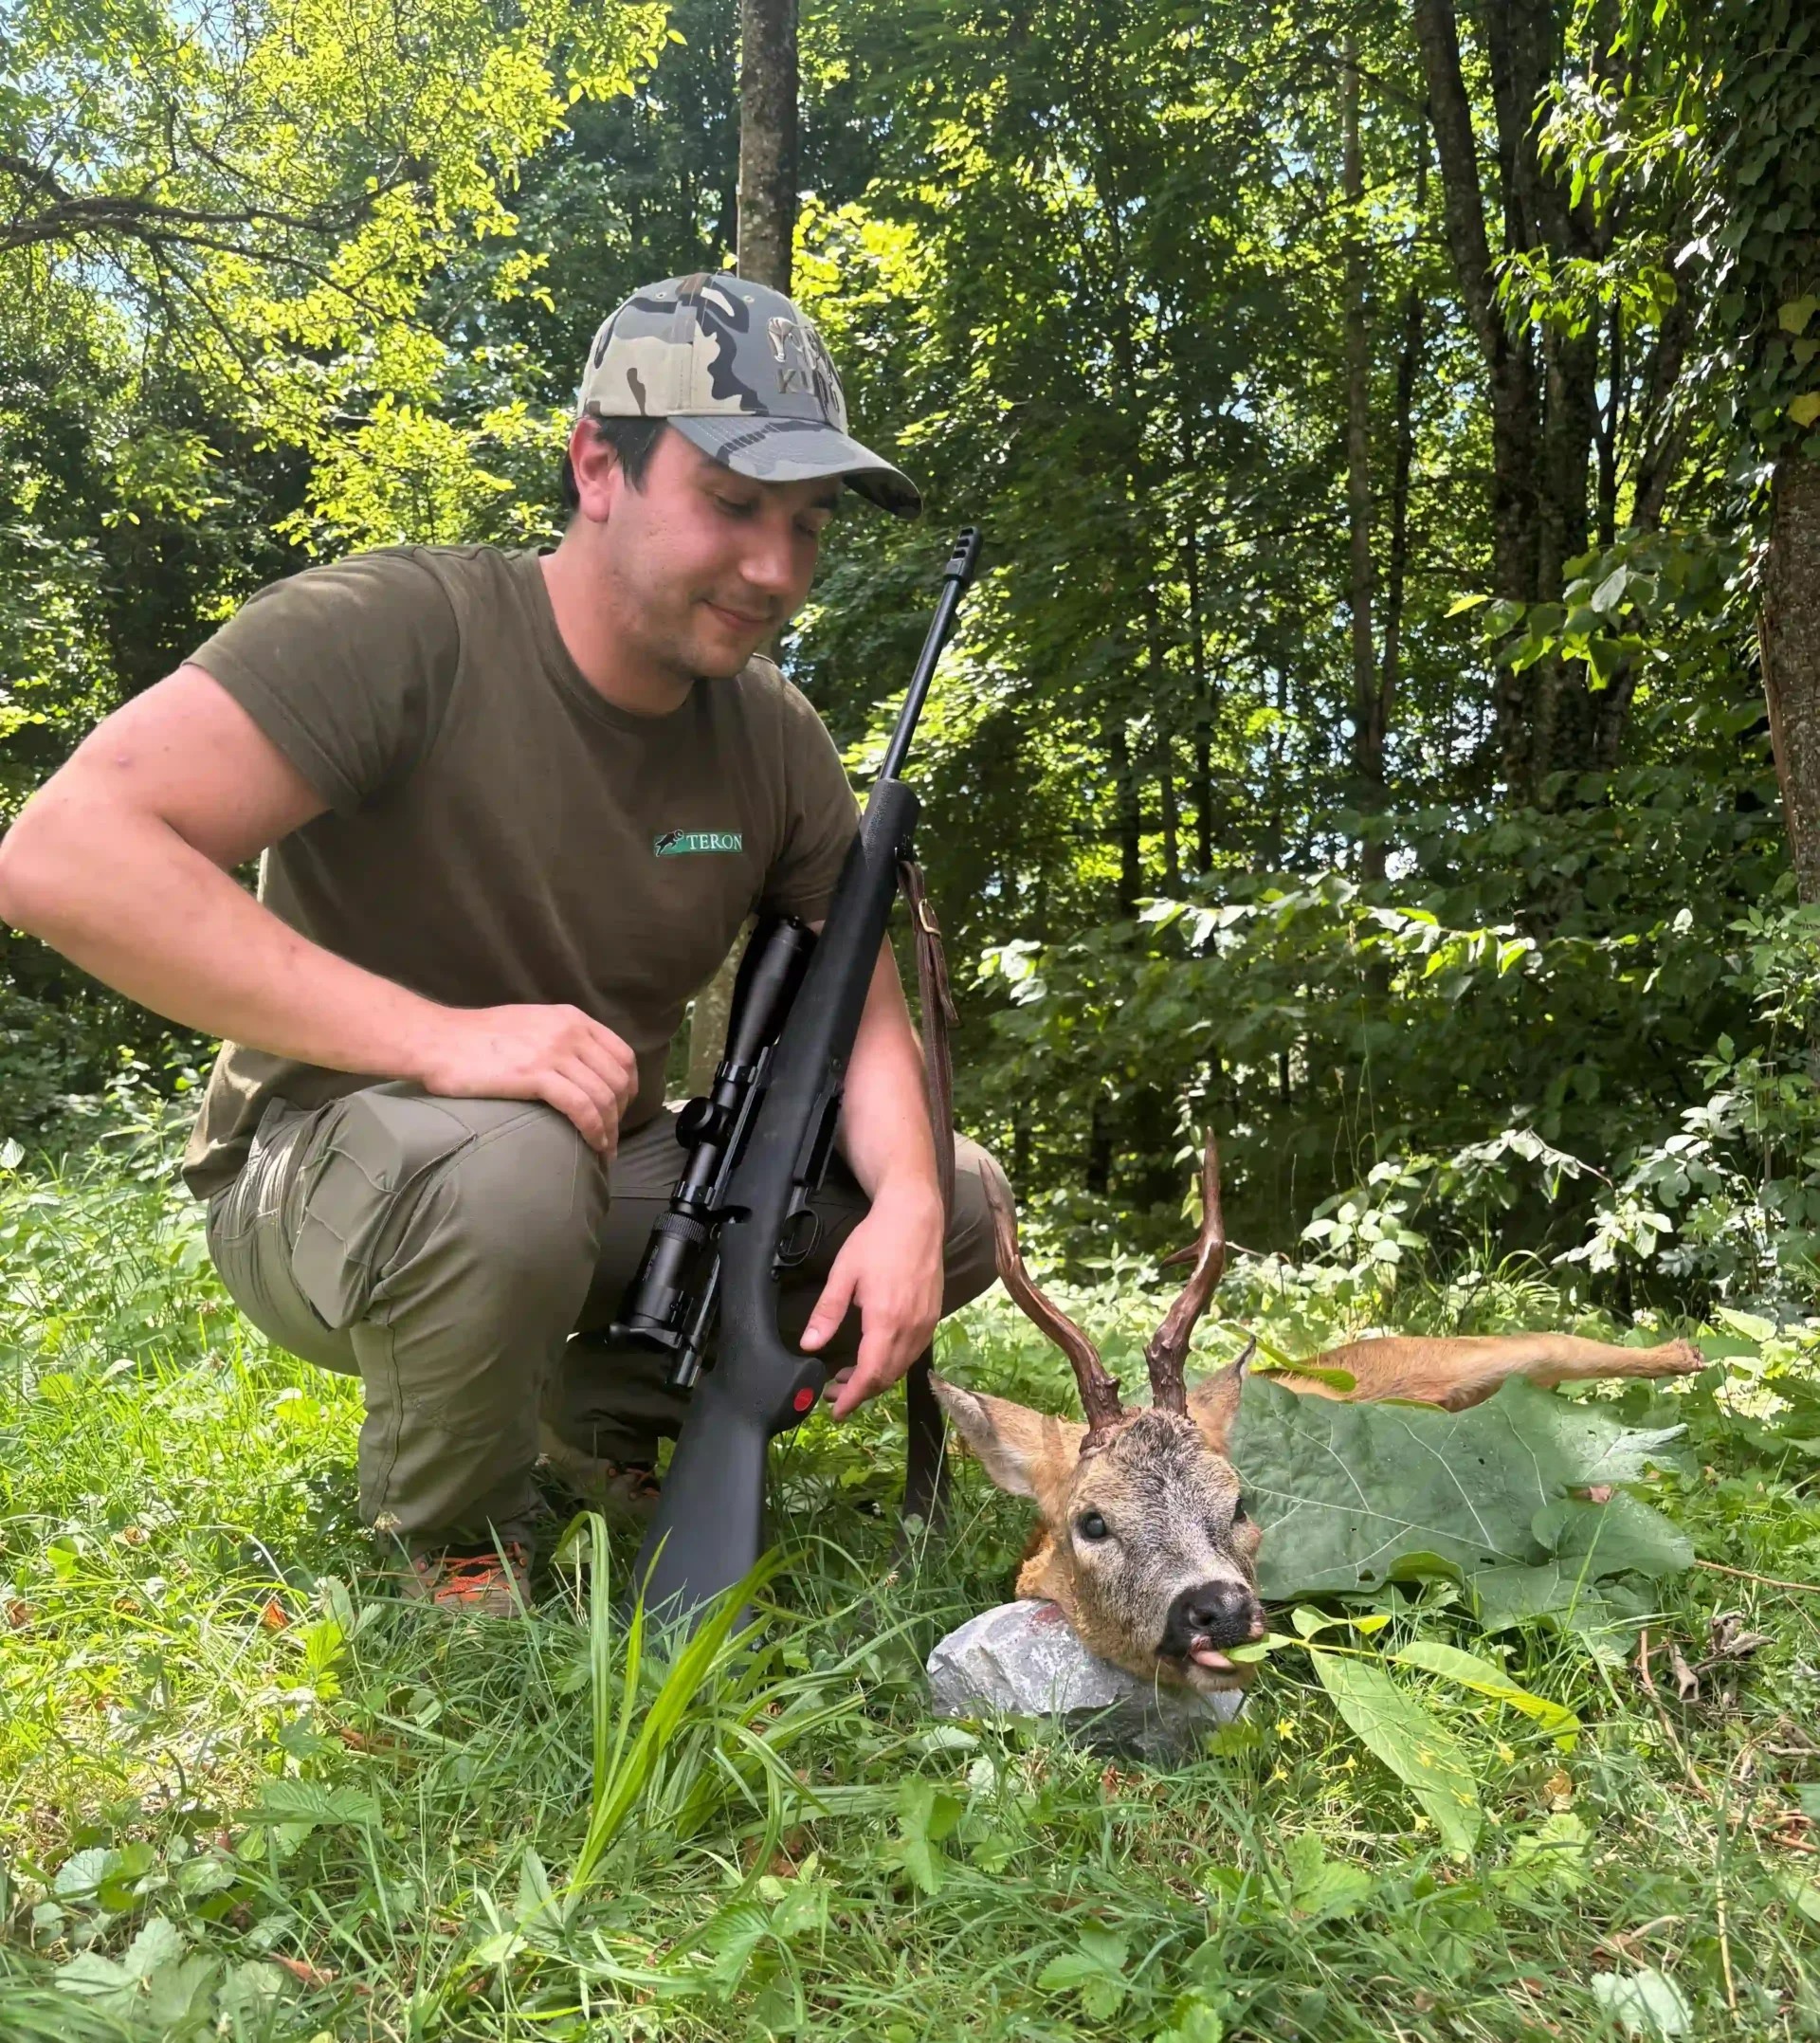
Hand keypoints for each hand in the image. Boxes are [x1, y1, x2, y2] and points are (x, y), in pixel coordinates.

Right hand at [413, 1003, 636, 1154]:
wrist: (437, 1040)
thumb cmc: (476, 1038)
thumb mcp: (530, 1024)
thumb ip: (559, 1039)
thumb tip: (579, 1068)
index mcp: (571, 1018)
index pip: (622, 1055)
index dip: (628, 1087)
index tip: (621, 1109)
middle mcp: (569, 1032)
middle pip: (617, 1079)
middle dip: (620, 1112)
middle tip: (611, 1135)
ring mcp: (554, 1053)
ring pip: (603, 1096)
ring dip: (610, 1128)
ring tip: (604, 1150)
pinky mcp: (536, 1076)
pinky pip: (582, 1107)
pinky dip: (595, 1131)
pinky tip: (593, 1146)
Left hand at [800, 1185, 945, 1418]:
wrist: (915, 1215)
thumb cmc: (877, 1240)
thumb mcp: (843, 1273)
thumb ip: (826, 1312)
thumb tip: (809, 1345)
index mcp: (886, 1320)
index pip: (869, 1374)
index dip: (852, 1397)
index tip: (835, 1409)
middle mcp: (911, 1328)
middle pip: (886, 1376)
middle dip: (860, 1391)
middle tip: (833, 1391)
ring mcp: (925, 1323)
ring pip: (901, 1367)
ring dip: (876, 1379)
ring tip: (848, 1376)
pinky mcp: (933, 1316)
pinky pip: (913, 1352)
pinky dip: (892, 1364)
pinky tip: (875, 1356)